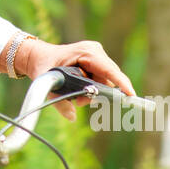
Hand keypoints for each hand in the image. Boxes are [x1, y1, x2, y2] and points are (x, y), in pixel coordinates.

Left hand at [16, 38, 135, 120]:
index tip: (131, 96)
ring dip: (94, 93)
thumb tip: (72, 117)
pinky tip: (80, 92)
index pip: (109, 69)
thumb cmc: (43, 66)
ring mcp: (97, 55)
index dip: (121, 83)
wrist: (38, 57)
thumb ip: (59, 102)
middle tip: (79, 102)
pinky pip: (102, 80)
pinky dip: (93, 89)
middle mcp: (95, 51)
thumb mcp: (47, 85)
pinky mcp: (97, 62)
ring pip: (106, 81)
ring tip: (76, 98)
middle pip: (109, 78)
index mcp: (86, 52)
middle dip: (99, 93)